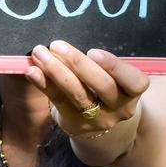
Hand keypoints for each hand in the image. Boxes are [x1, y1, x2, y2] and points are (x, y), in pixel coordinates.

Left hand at [25, 40, 148, 138]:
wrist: (100, 122)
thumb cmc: (108, 89)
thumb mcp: (115, 79)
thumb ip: (101, 64)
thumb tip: (68, 44)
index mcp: (133, 94)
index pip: (134, 82)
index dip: (115, 67)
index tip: (93, 51)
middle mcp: (118, 109)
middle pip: (102, 86)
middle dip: (78, 63)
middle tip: (57, 45)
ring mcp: (96, 119)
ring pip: (77, 94)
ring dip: (56, 71)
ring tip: (40, 54)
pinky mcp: (73, 122)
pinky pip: (58, 101)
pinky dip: (43, 84)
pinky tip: (32, 71)